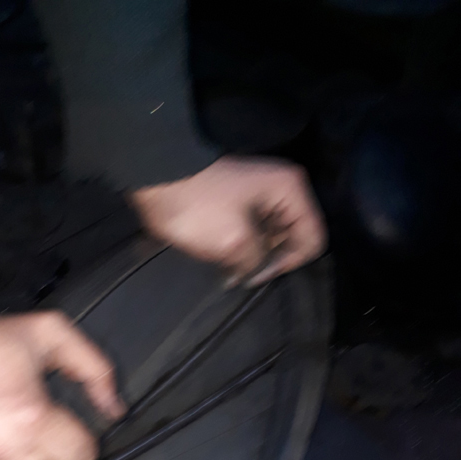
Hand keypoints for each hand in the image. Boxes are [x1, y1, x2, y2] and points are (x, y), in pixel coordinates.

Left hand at [131, 155, 325, 286]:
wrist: (156, 176)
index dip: (288, 264)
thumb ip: (256, 262)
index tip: (255, 274)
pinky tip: (222, 259)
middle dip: (269, 261)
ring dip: (253, 258)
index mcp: (289, 191)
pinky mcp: (239, 204)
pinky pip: (252, 233)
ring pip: (271, 239)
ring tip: (228, 269)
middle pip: (293, 240)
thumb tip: (254, 273)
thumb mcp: (234, 241)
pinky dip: (241, 249)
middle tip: (240, 275)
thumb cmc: (198, 206)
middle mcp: (282, 191)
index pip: (312, 240)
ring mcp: (260, 196)